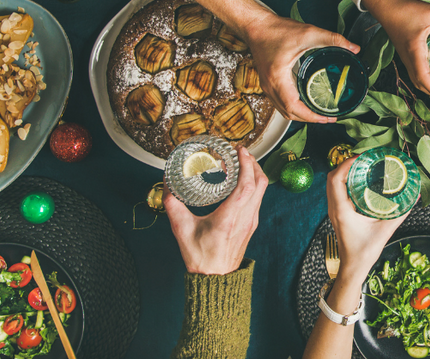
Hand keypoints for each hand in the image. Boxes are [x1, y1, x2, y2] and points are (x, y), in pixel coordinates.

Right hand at [164, 147, 268, 274]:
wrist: (215, 279)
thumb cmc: (201, 257)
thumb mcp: (181, 229)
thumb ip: (173, 206)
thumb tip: (167, 186)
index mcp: (230, 218)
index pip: (247, 185)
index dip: (246, 164)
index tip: (240, 151)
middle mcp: (245, 218)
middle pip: (260, 183)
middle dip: (253, 163)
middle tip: (241, 152)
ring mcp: (251, 221)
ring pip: (262, 190)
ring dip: (255, 173)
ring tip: (241, 163)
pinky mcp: (251, 224)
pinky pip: (258, 198)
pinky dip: (253, 184)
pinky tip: (241, 181)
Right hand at [244, 14, 360, 123]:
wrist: (255, 26)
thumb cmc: (276, 30)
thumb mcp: (308, 33)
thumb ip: (332, 39)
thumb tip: (354, 48)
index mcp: (278, 78)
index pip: (293, 107)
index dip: (311, 117)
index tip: (327, 118)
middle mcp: (269, 86)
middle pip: (289, 113)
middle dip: (309, 119)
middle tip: (328, 117)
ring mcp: (266, 86)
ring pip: (283, 110)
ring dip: (300, 115)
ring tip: (318, 113)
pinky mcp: (267, 83)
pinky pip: (280, 102)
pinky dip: (293, 107)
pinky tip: (305, 102)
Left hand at [327, 157, 408, 278]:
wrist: (353, 267)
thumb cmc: (365, 252)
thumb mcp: (385, 230)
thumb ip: (401, 213)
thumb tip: (414, 196)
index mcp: (341, 210)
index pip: (336, 179)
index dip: (346, 164)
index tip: (362, 157)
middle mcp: (333, 208)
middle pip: (331, 178)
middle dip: (346, 164)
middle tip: (364, 159)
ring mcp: (333, 211)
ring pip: (332, 184)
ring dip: (344, 172)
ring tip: (362, 166)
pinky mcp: (336, 214)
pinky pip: (335, 191)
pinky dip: (344, 181)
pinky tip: (359, 181)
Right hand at [362, 0, 429, 103]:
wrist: (385, 7)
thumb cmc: (405, 10)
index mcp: (415, 53)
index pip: (425, 80)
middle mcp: (409, 59)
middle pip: (421, 85)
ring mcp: (406, 57)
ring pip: (417, 80)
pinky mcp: (406, 53)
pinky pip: (416, 72)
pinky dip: (425, 79)